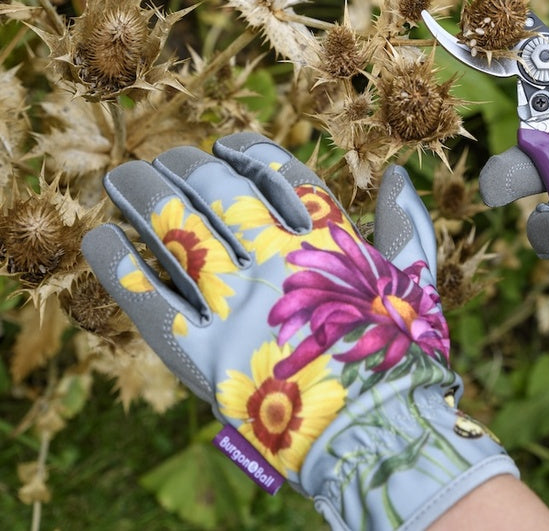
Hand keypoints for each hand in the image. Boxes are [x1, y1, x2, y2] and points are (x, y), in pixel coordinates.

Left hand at [82, 132, 515, 529]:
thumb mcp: (413, 284)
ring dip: (143, 196)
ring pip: (178, 231)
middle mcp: (279, 263)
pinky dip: (118, 262)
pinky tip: (100, 237)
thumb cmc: (399, 360)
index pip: (280, 175)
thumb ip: (405, 226)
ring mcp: (239, 306)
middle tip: (161, 159)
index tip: (223, 148)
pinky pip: (147, 296)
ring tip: (122, 178)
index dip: (245, 152)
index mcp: (329, 244)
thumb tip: (396, 174)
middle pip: (219, 192)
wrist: (375, 436)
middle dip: (184, 166)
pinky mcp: (203, 354)